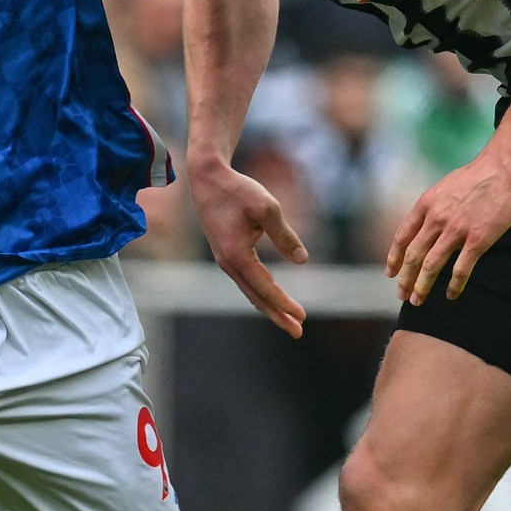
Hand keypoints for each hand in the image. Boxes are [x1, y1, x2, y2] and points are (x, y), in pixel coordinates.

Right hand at [191, 157, 309, 336]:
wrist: (207, 178)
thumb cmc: (238, 190)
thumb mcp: (268, 208)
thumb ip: (285, 236)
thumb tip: (302, 260)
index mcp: (237, 254)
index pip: (265, 287)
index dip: (285, 304)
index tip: (303, 316)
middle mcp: (228, 263)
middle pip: (256, 297)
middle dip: (278, 315)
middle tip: (298, 332)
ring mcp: (224, 260)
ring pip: (250, 291)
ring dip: (270, 306)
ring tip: (289, 320)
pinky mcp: (225, 254)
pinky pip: (245, 281)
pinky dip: (259, 293)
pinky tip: (271, 298)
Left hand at [387, 151, 510, 304]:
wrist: (504, 168)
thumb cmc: (477, 176)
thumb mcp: (444, 187)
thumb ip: (433, 208)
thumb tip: (426, 227)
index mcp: (426, 205)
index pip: (402, 236)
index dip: (394, 257)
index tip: (390, 273)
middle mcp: (436, 219)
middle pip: (413, 255)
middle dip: (405, 279)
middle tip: (402, 295)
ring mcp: (456, 230)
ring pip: (432, 265)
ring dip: (422, 286)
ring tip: (418, 300)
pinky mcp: (478, 240)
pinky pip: (461, 269)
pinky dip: (454, 285)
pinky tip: (451, 295)